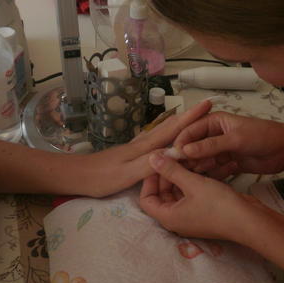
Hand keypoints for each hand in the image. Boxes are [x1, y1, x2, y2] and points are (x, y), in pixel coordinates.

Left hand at [79, 99, 212, 196]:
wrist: (76, 176)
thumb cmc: (101, 178)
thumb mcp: (127, 174)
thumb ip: (150, 164)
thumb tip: (175, 153)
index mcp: (144, 148)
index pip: (173, 129)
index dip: (191, 117)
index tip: (207, 104)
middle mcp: (142, 143)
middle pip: (170, 126)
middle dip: (189, 116)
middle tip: (206, 106)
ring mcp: (136, 147)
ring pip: (163, 131)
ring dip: (179, 123)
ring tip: (194, 117)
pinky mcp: (131, 154)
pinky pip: (156, 140)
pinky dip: (168, 134)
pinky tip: (167, 136)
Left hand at [139, 152, 265, 240]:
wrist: (249, 220)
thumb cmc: (219, 205)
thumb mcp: (193, 184)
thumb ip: (171, 170)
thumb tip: (151, 157)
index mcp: (168, 217)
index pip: (146, 199)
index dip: (149, 180)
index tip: (158, 162)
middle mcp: (177, 218)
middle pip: (162, 194)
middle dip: (167, 174)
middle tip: (174, 156)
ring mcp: (191, 215)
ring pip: (178, 191)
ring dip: (182, 174)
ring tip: (189, 157)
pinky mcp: (204, 210)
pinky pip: (192, 193)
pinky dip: (194, 180)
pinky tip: (201, 164)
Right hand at [172, 112, 283, 177]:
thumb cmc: (264, 136)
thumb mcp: (235, 139)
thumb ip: (210, 145)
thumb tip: (185, 150)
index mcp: (214, 122)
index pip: (190, 131)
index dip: (181, 144)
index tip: (173, 157)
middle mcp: (214, 136)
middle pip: (193, 148)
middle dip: (187, 159)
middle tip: (179, 172)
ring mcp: (220, 151)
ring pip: (201, 161)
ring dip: (197, 169)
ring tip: (192, 179)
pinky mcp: (226, 164)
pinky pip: (212, 170)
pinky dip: (209, 176)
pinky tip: (205, 184)